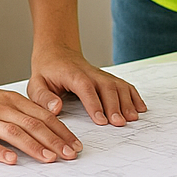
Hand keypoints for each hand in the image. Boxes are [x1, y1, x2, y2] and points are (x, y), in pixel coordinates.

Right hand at [0, 80, 84, 165]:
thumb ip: (22, 112)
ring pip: (13, 132)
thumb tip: (49, 127)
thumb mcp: (2, 102)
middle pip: (33, 124)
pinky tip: (11, 160)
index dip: (61, 131)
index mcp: (13, 101)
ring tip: (49, 158)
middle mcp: (1, 109)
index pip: (43, 116)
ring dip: (34, 146)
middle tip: (70, 154)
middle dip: (54, 140)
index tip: (75, 144)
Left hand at [28, 42, 146, 126]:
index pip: (86, 88)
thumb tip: (56, 108)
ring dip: (127, 102)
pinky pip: (124, 85)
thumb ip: (43, 98)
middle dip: (115, 106)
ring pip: (118, 86)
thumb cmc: (47, 71)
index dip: (94, 103)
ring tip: (132, 118)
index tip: (101, 120)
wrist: (57, 53)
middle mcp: (91, 73)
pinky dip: (134, 96)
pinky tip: (140, 108)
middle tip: (119, 123)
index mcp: (73, 75)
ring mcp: (102, 75)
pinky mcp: (108, 78)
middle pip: (107, 87)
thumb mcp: (36, 84)